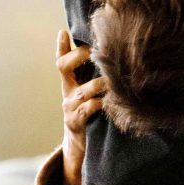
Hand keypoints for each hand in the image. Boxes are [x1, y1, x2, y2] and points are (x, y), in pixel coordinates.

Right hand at [55, 30, 105, 184]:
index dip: (62, 46)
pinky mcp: (75, 123)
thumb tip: (122, 58)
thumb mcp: (94, 96)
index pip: (62, 60)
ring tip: (114, 80)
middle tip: (95, 52)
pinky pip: (87, 109)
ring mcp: (69, 108)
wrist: (83, 152)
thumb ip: (101, 79)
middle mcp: (68, 92)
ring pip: (83, 89)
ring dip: (100, 83)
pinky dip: (100, 103)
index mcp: (71, 83)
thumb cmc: (95, 118)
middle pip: (63, 66)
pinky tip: (112, 102)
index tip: (64, 32)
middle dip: (79, 56)